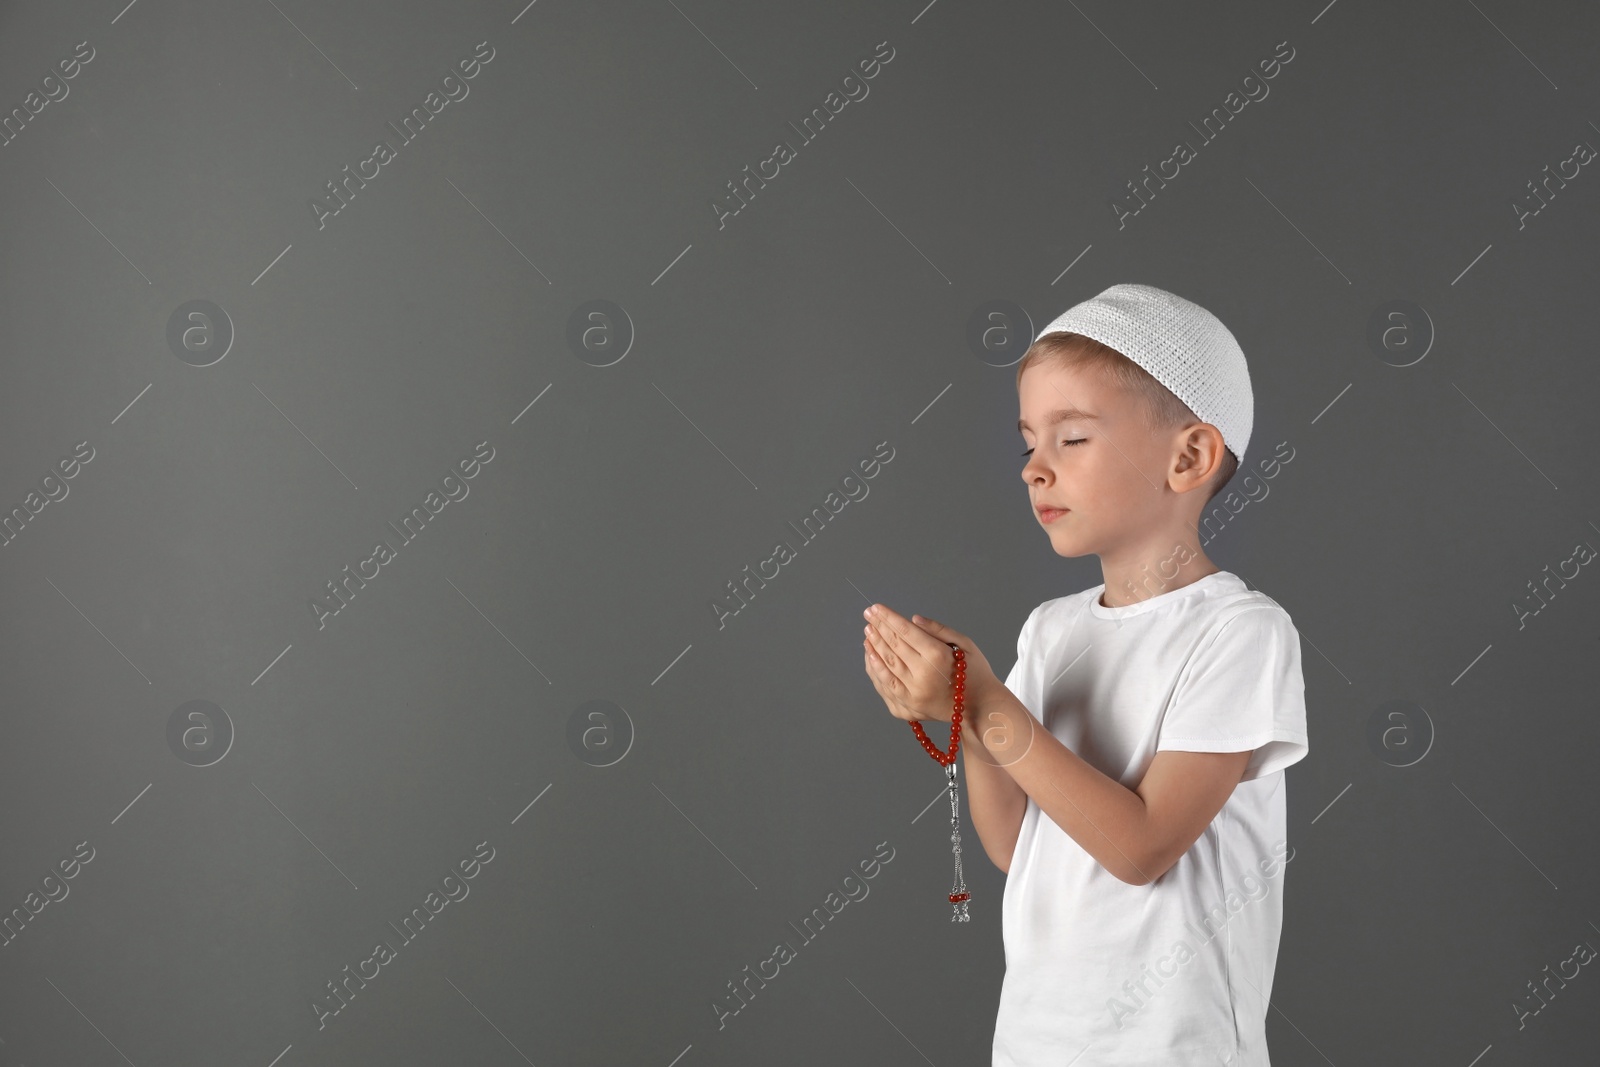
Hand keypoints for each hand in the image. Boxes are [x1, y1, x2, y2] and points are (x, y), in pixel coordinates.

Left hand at [862, 604, 998, 724]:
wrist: (981, 708)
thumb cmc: (976, 673)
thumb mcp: (965, 644)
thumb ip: (938, 629)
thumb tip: (912, 619)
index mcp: (938, 657)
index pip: (905, 631)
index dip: (888, 617)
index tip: (876, 608)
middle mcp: (923, 676)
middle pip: (893, 646)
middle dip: (879, 628)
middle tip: (869, 615)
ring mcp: (913, 695)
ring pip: (886, 666)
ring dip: (874, 647)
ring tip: (867, 633)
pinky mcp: (908, 708)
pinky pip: (885, 686)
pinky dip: (875, 670)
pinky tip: (871, 656)